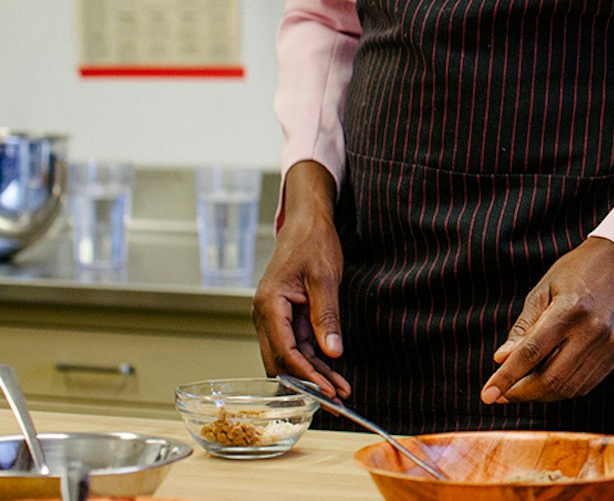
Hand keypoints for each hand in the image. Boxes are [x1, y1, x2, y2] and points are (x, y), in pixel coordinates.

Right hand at [252, 164, 349, 397]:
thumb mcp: (324, 278)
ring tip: (341, 391)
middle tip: (337, 400)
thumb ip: (326, 315)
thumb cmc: (313, 242)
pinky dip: (315, 358)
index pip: (285, 351)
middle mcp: (265, 316)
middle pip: (284, 360)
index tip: (328, 391)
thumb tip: (332, 352)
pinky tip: (334, 372)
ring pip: (292, 355)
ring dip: (315, 374)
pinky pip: (299, 343)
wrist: (307, 220)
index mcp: (269, 306)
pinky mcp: (286, 316)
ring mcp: (274, 317)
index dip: (307, 374)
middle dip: (309, 382)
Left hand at [481, 236, 613, 403]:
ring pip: (568, 389)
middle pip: (550, 379)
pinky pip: (584, 386)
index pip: (531, 353)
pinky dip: (561, 391)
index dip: (506, 377)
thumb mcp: (542, 291)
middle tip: (501, 394)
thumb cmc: (575, 272)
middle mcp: (592, 331)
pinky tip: (547, 381)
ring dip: (540, 395)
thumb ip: (522, 327)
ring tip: (521, 388)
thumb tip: (500, 360)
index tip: (487, 394)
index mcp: (569, 309)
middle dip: (520, 393)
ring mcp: (608, 345)